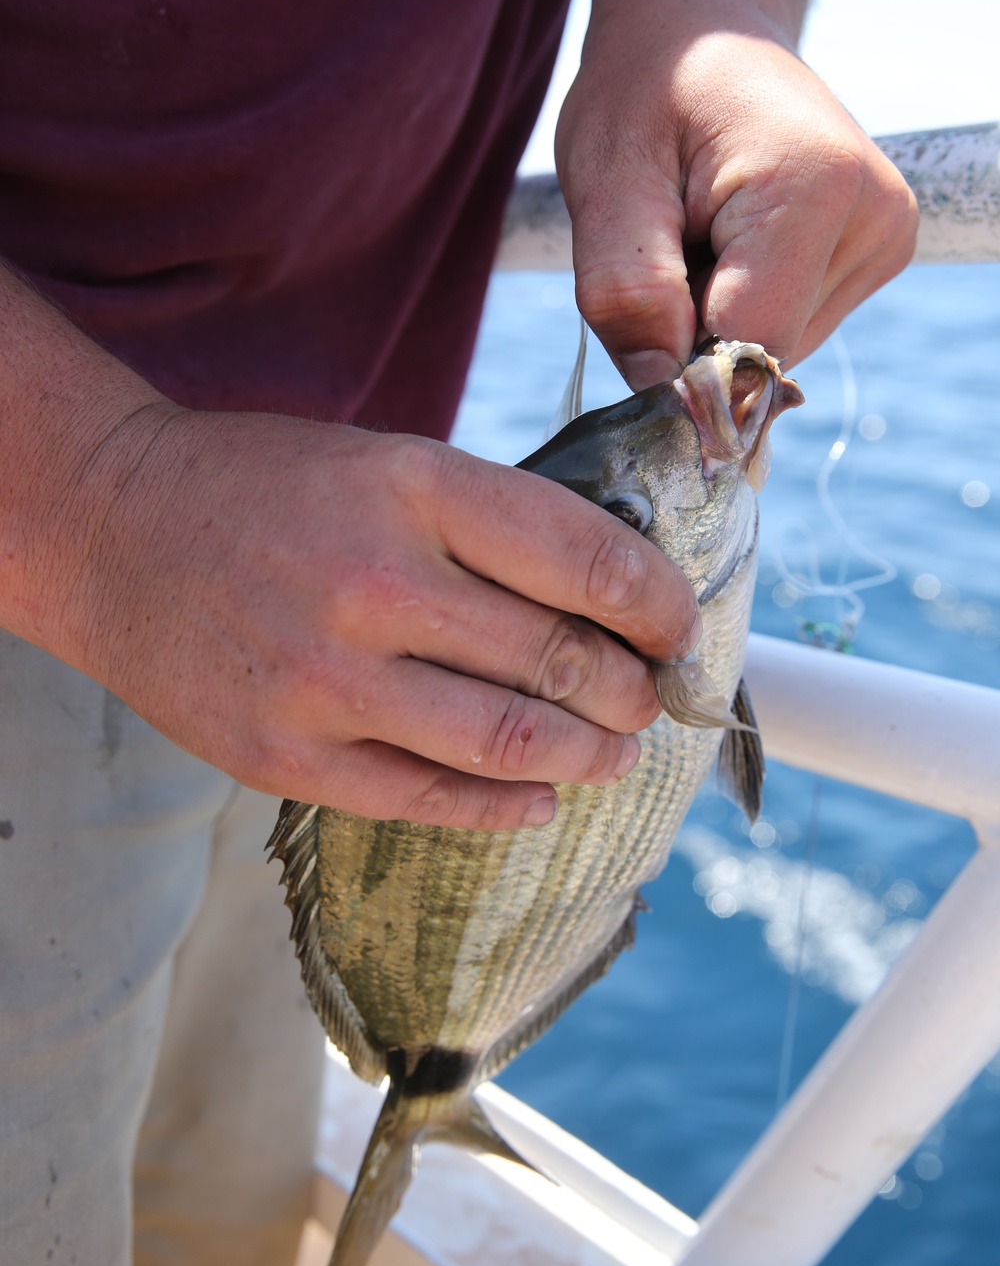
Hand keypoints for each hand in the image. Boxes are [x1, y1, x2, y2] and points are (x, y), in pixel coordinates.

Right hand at [62, 411, 699, 829]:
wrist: (114, 528)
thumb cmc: (267, 488)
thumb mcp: (388, 461)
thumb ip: (491, 524)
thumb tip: (615, 595)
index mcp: (415, 487)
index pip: (587, 561)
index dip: (660, 607)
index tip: (679, 629)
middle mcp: (376, 584)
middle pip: (562, 661)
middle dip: (634, 692)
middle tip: (650, 699)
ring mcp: (327, 680)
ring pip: (513, 743)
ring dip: (591, 756)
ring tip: (614, 752)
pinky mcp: (287, 756)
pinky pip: (430, 799)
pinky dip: (506, 804)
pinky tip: (538, 795)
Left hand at [556, 0, 917, 380]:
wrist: (704, 22)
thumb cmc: (645, 85)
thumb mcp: (604, 178)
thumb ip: (626, 291)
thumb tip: (663, 398)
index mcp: (814, 187)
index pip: (744, 347)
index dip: (673, 355)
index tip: (635, 299)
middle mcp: (875, 216)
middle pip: (762, 354)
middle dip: (691, 332)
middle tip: (662, 243)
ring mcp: (885, 237)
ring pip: (774, 350)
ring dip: (713, 319)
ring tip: (694, 230)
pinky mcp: (878, 252)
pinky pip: (788, 327)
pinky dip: (740, 305)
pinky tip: (724, 239)